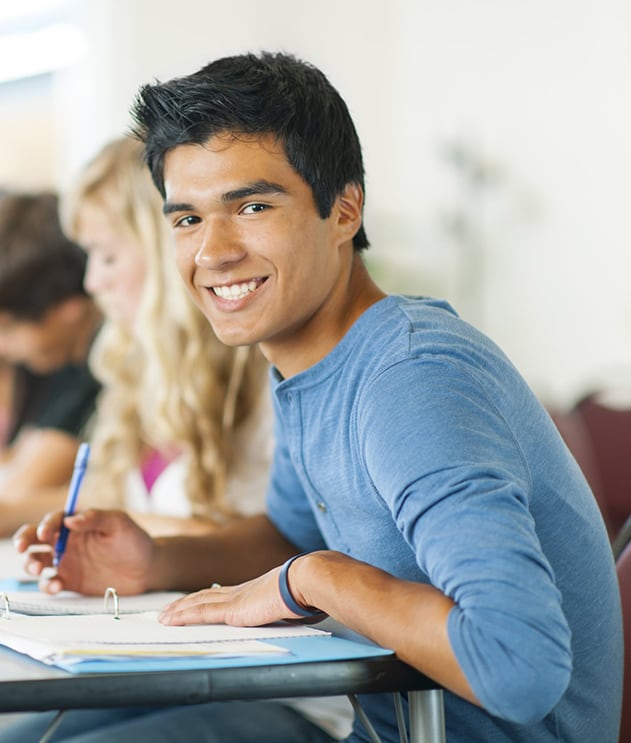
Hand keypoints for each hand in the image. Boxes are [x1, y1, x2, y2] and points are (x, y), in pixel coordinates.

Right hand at [12, 509, 153, 595]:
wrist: (147, 568)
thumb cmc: (134, 540)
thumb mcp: (119, 523)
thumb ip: (96, 517)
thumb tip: (70, 520)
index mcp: (77, 524)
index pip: (53, 520)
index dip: (45, 525)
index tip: (45, 533)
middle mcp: (67, 542)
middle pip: (35, 539)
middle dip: (24, 541)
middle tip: (23, 548)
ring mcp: (67, 562)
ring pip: (37, 561)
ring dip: (30, 564)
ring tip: (39, 569)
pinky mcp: (70, 582)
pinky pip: (51, 583)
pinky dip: (47, 585)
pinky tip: (55, 585)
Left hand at [158, 564, 302, 626]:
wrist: (304, 581)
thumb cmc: (304, 591)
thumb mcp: (291, 601)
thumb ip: (286, 606)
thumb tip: (298, 611)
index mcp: (252, 590)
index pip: (221, 594)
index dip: (204, 598)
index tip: (192, 602)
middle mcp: (239, 592)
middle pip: (204, 596)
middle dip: (184, 604)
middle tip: (167, 611)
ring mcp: (234, 599)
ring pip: (197, 603)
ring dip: (178, 610)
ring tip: (163, 617)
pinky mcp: (232, 609)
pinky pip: (201, 612)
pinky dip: (182, 616)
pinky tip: (170, 620)